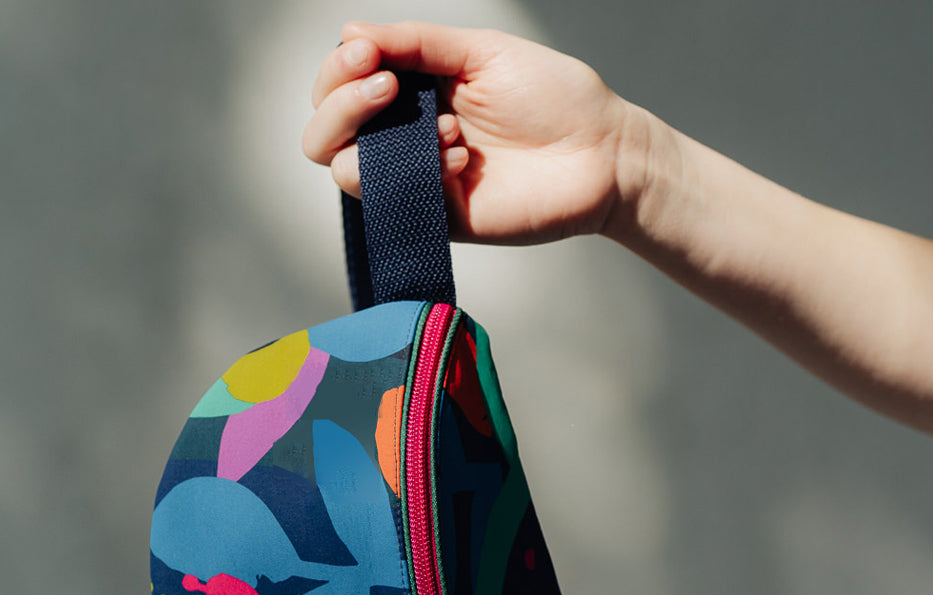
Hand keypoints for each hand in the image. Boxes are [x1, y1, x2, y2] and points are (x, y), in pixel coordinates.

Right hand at [303, 22, 636, 243]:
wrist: (602, 154)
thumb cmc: (554, 98)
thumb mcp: (480, 52)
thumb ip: (416, 44)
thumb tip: (348, 32)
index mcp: (414, 91)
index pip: (340, 85)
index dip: (338, 70)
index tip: (368, 53)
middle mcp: (406, 137)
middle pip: (324, 133)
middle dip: (339, 103)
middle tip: (384, 83)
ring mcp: (419, 179)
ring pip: (343, 170)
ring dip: (376, 138)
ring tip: (443, 127)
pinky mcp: (439, 217)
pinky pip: (393, 200)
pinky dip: (417, 171)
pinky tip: (462, 157)